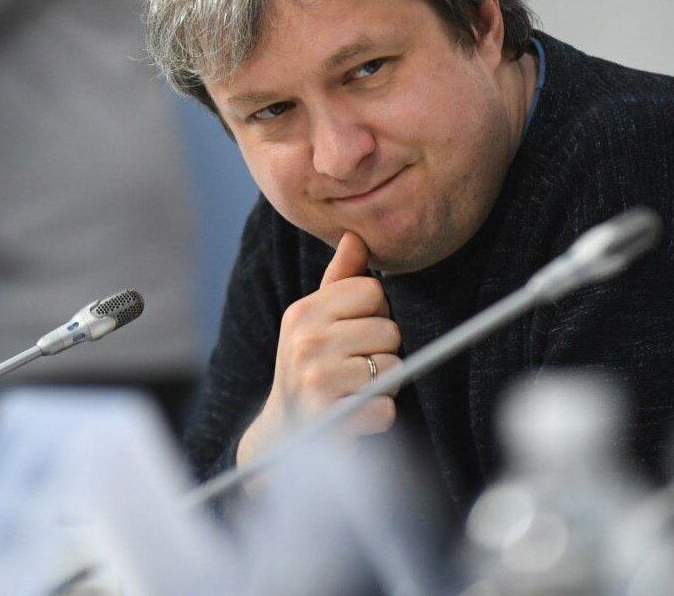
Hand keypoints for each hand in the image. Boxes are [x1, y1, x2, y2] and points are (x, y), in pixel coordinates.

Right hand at [236, 231, 401, 466]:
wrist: (279, 437)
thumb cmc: (308, 367)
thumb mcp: (315, 320)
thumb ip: (340, 279)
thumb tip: (356, 237)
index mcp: (303, 312)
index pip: (373, 290)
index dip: (375, 313)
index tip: (354, 332)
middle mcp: (306, 342)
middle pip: (390, 329)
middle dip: (382, 351)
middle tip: (353, 368)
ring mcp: (316, 382)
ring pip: (394, 368)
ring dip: (383, 385)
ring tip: (354, 390)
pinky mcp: (330, 421)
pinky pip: (386, 409)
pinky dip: (378, 416)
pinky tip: (353, 415)